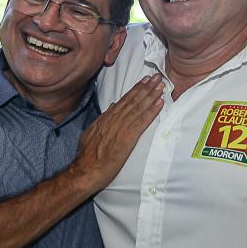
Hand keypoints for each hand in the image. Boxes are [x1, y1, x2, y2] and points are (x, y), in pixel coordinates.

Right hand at [73, 74, 164, 193]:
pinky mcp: (127, 138)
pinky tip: (160, 103)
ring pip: (138, 107)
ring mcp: (120, 128)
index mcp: (106, 119)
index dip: (135, 89)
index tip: (144, 81)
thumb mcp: (91, 133)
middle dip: (146, 87)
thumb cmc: (87, 157)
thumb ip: (102, 120)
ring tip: (160, 85)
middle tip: (157, 77)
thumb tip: (111, 107)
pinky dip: (152, 111)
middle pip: (133, 100)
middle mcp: (114, 120)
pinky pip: (142, 121)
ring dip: (151, 95)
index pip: (123, 100)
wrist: (85, 171)